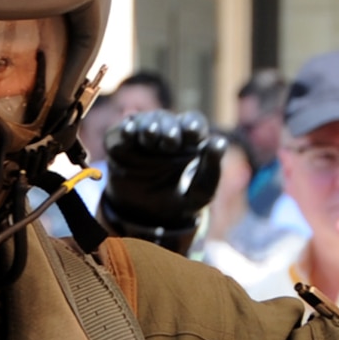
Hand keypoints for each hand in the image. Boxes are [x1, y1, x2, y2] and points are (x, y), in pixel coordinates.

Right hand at [97, 109, 224, 253]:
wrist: (145, 219)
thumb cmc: (177, 201)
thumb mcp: (199, 193)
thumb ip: (211, 170)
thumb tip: (220, 141)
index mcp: (188, 141)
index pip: (192, 122)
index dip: (192, 124)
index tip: (192, 133)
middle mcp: (163, 133)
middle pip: (167, 120)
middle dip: (169, 127)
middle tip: (171, 140)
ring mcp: (139, 138)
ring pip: (144, 122)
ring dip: (148, 126)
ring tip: (151, 135)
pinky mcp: (118, 146)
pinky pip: (118, 134)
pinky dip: (122, 131)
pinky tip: (129, 132)